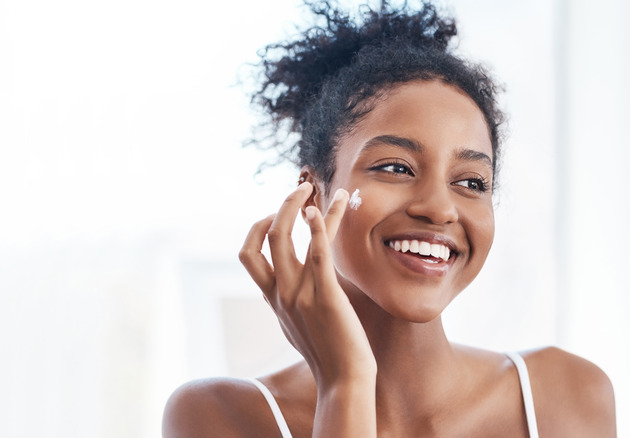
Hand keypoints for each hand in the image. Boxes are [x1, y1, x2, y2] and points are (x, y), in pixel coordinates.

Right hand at [239, 182, 376, 385]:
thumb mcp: (299, 325)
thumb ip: (290, 304)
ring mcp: (300, 293)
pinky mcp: (325, 294)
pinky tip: (329, 208)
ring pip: (288, 238)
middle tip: (301, 188)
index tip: (276, 214)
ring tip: (318, 188)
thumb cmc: (328, 352)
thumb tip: (291, 291)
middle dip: (282, 207)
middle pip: (266, 238)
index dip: (257, 229)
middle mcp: (281, 293)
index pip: (248, 255)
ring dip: (303, 206)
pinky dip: (321, 226)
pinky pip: (318, 252)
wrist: (344, 378)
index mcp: (273, 298)